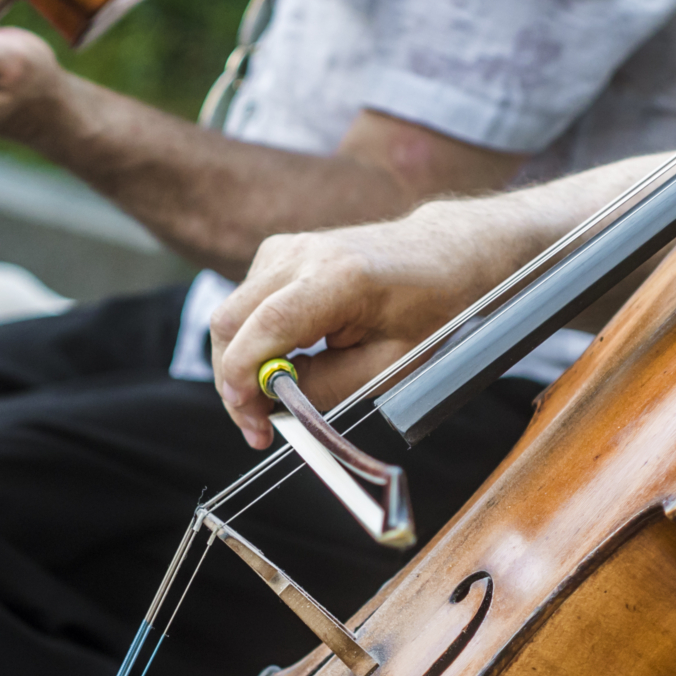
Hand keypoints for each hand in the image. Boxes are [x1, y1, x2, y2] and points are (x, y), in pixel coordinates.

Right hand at [210, 206, 517, 450]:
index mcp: (340, 277)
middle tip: (258, 427)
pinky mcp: (281, 253)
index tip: (252, 423)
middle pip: (230, 320)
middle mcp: (304, 254)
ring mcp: (288, 248)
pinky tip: (284, 363)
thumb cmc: (431, 309)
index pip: (266, 327)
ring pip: (230, 314)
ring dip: (240, 363)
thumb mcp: (390, 364)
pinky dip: (252, 340)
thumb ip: (328, 385)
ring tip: (274, 400)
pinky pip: (245, 304)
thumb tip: (274, 403)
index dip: (244, 378)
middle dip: (234, 381)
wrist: (445, 255)